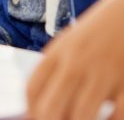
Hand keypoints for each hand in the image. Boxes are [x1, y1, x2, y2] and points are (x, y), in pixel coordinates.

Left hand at [27, 0, 123, 119]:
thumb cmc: (97, 34)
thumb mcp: (70, 44)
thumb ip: (56, 70)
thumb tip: (42, 108)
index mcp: (57, 52)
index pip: (32, 89)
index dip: (31, 112)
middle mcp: (76, 62)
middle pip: (51, 107)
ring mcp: (102, 72)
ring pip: (81, 116)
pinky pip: (117, 115)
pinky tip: (109, 119)